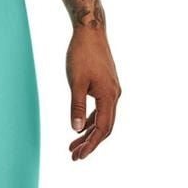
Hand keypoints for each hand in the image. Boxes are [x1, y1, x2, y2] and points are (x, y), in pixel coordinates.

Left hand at [66, 26, 119, 159]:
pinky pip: (101, 109)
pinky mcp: (106, 85)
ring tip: (73, 146)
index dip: (91, 144)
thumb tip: (75, 130)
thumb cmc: (81, 55)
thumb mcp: (76, 82)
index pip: (102, 128)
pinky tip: (80, 127)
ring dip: (89, 133)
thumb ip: (76, 106)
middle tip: (74, 156)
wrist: (90, 31)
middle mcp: (114, 95)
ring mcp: (111, 90)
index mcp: (109, 96)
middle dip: (90, 143)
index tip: (79, 156)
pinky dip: (90, 120)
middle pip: (105, 127)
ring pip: (103, 119)